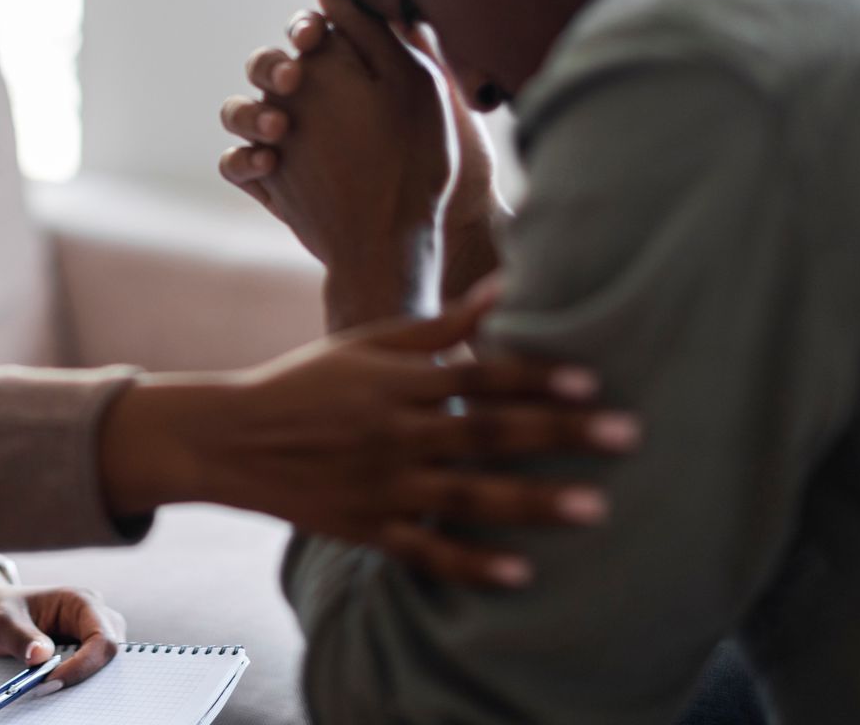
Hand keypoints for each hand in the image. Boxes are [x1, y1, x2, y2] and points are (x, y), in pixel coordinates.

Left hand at [0, 565, 126, 690]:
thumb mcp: (0, 621)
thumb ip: (20, 637)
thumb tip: (42, 657)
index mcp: (79, 600)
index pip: (101, 638)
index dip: (84, 665)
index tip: (51, 682)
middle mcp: (92, 614)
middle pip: (110, 652)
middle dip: (87, 675)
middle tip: (49, 689)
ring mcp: (91, 632)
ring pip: (105, 662)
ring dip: (83, 678)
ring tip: (49, 685)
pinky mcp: (84, 648)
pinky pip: (92, 668)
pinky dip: (77, 680)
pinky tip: (53, 684)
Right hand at [97, 283, 639, 587]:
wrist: (232, 439)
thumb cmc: (310, 382)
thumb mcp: (368, 344)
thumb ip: (440, 326)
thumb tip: (507, 287)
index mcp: (397, 381)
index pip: (477, 374)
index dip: (533, 374)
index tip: (590, 377)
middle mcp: (395, 432)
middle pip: (488, 431)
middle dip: (560, 432)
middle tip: (626, 435)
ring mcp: (382, 484)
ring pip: (468, 494)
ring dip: (533, 501)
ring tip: (595, 508)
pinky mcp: (368, 527)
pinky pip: (427, 551)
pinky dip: (471, 563)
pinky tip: (520, 572)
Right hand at [220, 0, 505, 304]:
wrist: (411, 236)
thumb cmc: (424, 159)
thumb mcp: (415, 89)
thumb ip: (377, 33)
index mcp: (341, 72)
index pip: (307, 33)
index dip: (302, 28)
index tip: (312, 37)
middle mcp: (305, 101)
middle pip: (265, 66)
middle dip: (270, 67)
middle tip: (294, 81)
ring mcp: (280, 140)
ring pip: (239, 110)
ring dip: (248, 113)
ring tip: (280, 130)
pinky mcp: (266, 179)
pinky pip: (233, 162)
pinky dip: (241, 159)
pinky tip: (268, 164)